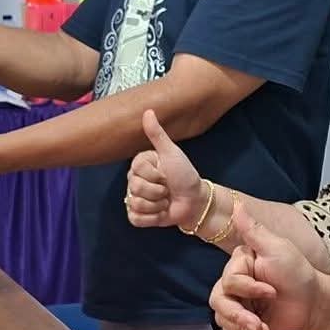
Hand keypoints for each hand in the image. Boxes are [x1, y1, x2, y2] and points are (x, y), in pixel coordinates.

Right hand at [125, 110, 205, 228]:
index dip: (155, 176)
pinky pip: (135, 219)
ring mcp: (135, 199)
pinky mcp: (138, 216)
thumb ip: (157, 134)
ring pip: (136, 204)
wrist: (195, 200)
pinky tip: (161, 212)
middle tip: (167, 189)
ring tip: (165, 200)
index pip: (136, 172)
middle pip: (135, 189)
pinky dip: (151, 218)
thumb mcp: (171, 153)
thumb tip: (147, 110)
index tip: (166, 174)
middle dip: (157, 191)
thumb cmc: (185, 174)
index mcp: (139, 165)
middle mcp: (134, 181)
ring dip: (156, 205)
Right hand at [209, 202, 320, 329]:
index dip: (247, 290)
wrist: (313, 304)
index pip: (228, 281)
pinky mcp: (243, 321)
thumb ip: (254, 231)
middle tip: (260, 324)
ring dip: (242, 327)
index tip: (272, 291)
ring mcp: (238, 302)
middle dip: (239, 316)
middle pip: (218, 301)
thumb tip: (237, 205)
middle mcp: (234, 282)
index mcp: (240, 264)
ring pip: (221, 317)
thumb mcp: (277, 249)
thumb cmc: (297, 273)